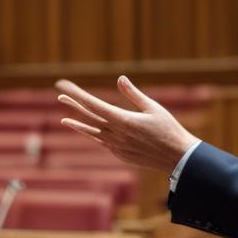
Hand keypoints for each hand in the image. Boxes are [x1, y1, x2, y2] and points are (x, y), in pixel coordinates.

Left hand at [55, 76, 199, 173]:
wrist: (177, 158)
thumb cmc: (168, 130)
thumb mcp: (153, 108)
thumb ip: (133, 94)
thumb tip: (120, 79)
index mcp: (123, 120)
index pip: (93, 105)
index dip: (77, 95)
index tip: (65, 87)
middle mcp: (116, 134)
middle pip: (90, 117)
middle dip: (74, 105)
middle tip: (60, 96)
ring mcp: (116, 147)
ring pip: (93, 133)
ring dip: (78, 125)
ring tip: (64, 120)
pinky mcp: (121, 154)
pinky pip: (103, 142)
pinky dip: (94, 135)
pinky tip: (91, 131)